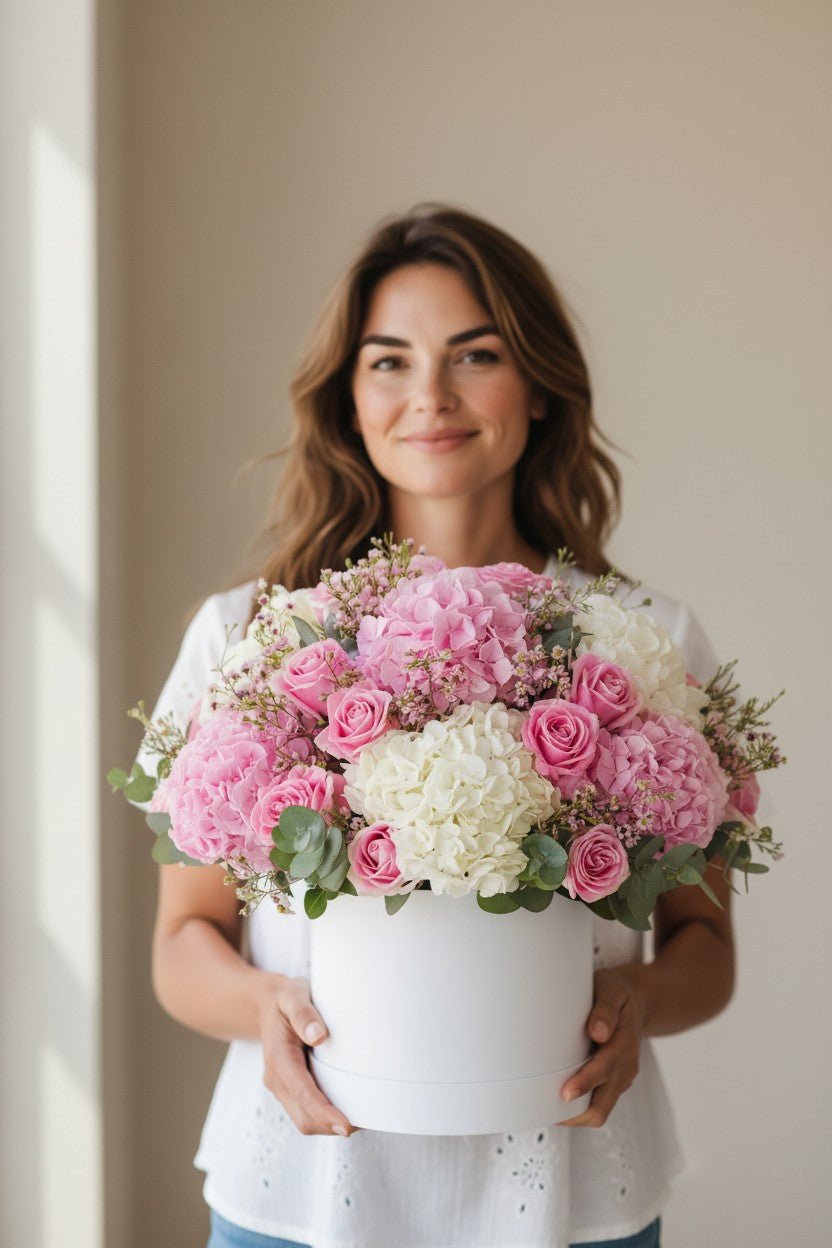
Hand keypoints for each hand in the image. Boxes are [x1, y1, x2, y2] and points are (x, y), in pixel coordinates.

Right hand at [259, 974, 354, 1136]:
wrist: (268, 1005)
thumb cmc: (285, 1001)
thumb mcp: (292, 996)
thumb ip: (303, 1013)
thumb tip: (319, 1036)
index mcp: (278, 1058)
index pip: (302, 1094)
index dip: (324, 1113)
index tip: (346, 1126)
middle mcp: (277, 1078)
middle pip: (304, 1117)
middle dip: (331, 1126)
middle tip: (366, 1122)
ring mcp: (283, 1086)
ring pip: (305, 1120)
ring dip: (329, 1124)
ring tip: (361, 1118)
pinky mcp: (291, 1089)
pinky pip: (306, 1111)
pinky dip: (325, 1116)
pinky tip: (346, 1107)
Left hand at [559, 966, 644, 1127]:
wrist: (636, 1000)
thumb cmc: (616, 993)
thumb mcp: (611, 990)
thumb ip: (605, 1009)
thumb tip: (598, 1032)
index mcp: (625, 1042)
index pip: (606, 1068)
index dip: (585, 1082)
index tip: (566, 1092)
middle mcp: (625, 1066)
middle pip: (603, 1105)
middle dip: (576, 1112)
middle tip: (547, 1109)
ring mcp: (621, 1077)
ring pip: (600, 1110)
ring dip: (576, 1114)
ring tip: (546, 1107)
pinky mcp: (614, 1082)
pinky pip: (598, 1103)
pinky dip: (580, 1107)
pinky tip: (558, 1099)